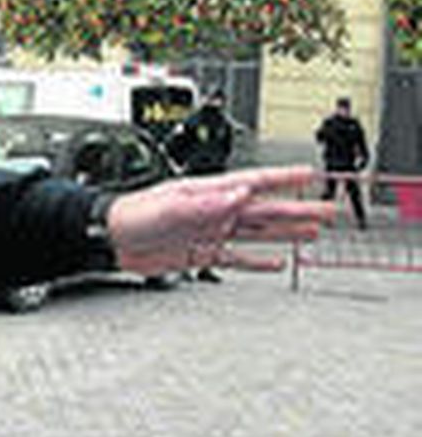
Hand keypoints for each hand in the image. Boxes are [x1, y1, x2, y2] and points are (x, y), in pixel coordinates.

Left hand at [107, 166, 331, 275]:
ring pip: (258, 232)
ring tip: (313, 232)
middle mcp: (214, 211)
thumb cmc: (130, 215)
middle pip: (266, 209)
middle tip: (327, 210)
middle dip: (299, 209)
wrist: (109, 239)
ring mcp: (210, 233)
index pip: (255, 182)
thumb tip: (239, 194)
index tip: (311, 173)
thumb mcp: (169, 205)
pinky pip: (236, 258)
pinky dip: (257, 261)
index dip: (284, 178)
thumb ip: (206, 203)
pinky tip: (276, 262)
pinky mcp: (201, 254)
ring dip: (286, 232)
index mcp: (208, 193)